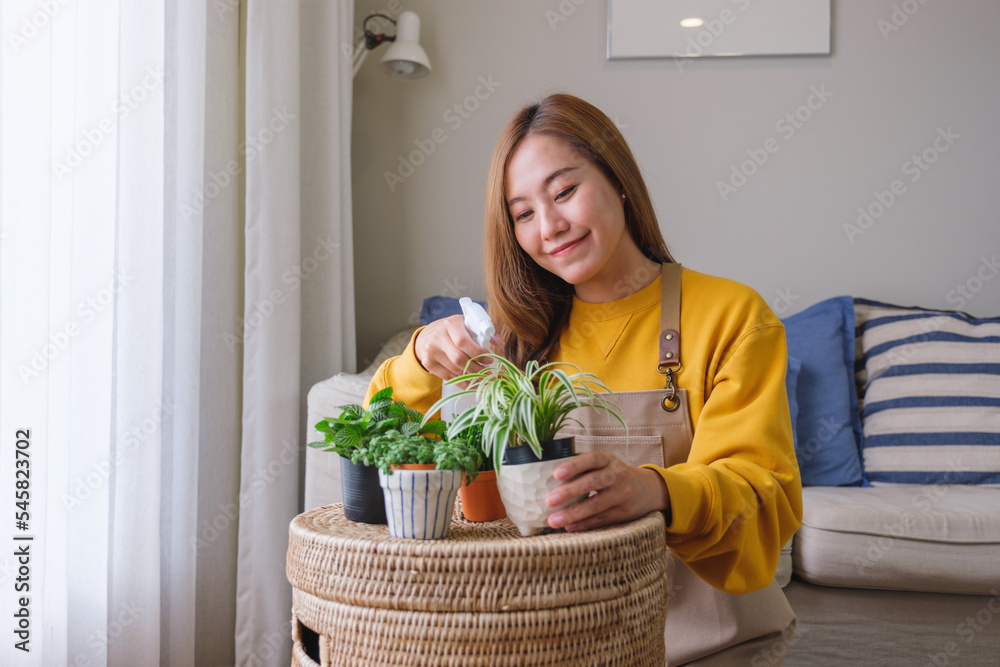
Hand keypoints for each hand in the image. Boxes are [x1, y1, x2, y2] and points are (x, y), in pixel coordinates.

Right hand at [413, 315, 497, 380]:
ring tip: (482, 377)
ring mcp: (431, 351)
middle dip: (476, 368)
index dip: (478, 353)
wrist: (428, 335)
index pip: (463, 341)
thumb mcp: (467, 324)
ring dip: (470, 376)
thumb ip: (485, 331)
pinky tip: (471, 382)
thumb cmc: (454, 330)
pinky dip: (461, 381)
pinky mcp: (428, 363)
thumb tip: (500, 343)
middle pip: (459, 358)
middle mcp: (438, 336)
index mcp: (451, 324)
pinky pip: (448, 377)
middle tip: (488, 373)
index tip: (490, 359)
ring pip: (454, 369)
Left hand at [545, 452, 669, 531]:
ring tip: (553, 520)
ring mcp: (621, 495)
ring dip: (573, 513)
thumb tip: (546, 476)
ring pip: (596, 505)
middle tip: (549, 501)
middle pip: (593, 482)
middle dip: (569, 492)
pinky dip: (584, 524)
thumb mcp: (605, 464)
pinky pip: (601, 519)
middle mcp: (617, 475)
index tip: (556, 474)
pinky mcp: (623, 513)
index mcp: (609, 460)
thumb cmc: (614, 474)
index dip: (574, 466)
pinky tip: (569, 527)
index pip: (592, 460)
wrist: (647, 489)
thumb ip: (584, 467)